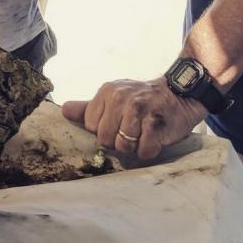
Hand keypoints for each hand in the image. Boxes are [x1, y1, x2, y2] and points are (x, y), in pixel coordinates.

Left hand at [61, 78, 205, 160]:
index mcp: (107, 91)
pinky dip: (148, 151)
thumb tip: (63, 110)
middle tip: (132, 132)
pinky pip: (143, 151)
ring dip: (134, 148)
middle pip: (105, 139)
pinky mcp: (156, 122)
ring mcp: (139, 109)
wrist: (178, 94)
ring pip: (123, 147)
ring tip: (143, 135)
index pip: (91, 126)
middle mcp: (120, 97)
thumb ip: (88, 107)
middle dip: (118, 142)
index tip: (118, 124)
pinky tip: (154, 138)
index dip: (104, 131)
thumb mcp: (113, 98)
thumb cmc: (142, 101)